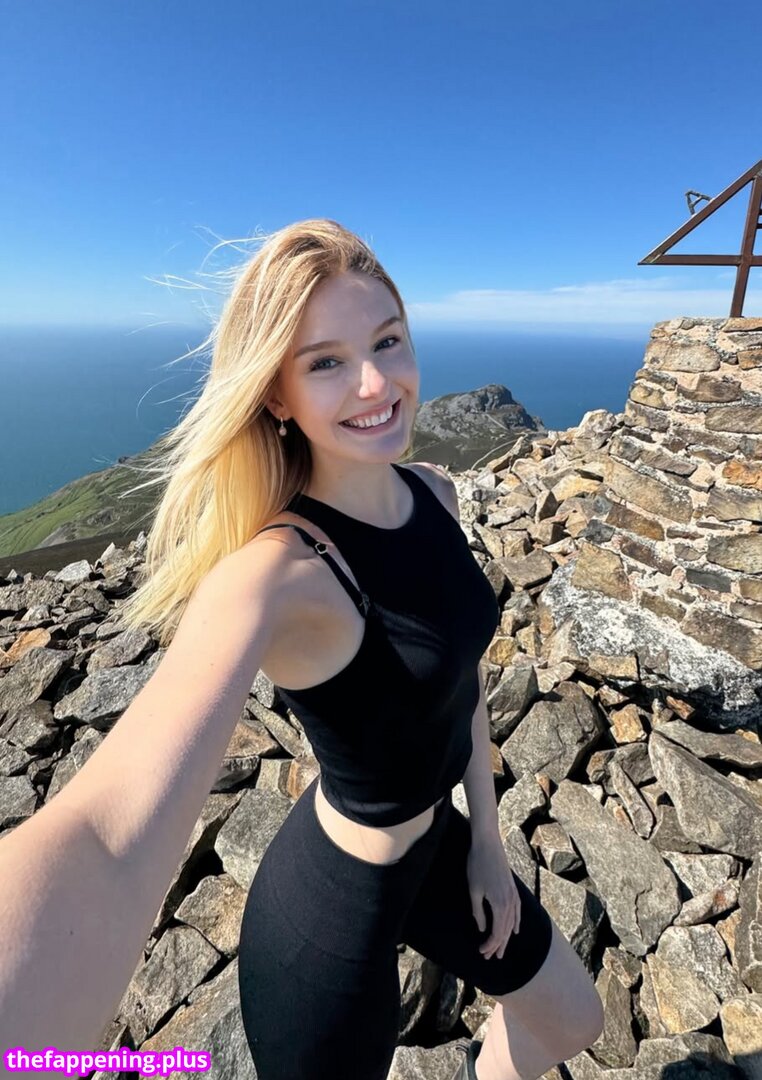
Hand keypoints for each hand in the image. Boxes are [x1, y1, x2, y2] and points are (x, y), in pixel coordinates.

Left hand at [466, 833, 520, 960]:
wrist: (488, 843)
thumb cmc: (477, 864)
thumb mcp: (474, 890)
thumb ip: (478, 911)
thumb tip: (481, 928)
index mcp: (500, 904)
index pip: (496, 932)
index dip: (489, 944)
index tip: (481, 952)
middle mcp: (510, 902)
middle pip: (505, 930)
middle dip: (498, 945)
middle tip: (490, 957)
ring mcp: (514, 895)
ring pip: (512, 922)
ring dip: (506, 937)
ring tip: (501, 949)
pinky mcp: (514, 888)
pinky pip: (518, 911)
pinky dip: (516, 922)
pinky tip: (515, 930)